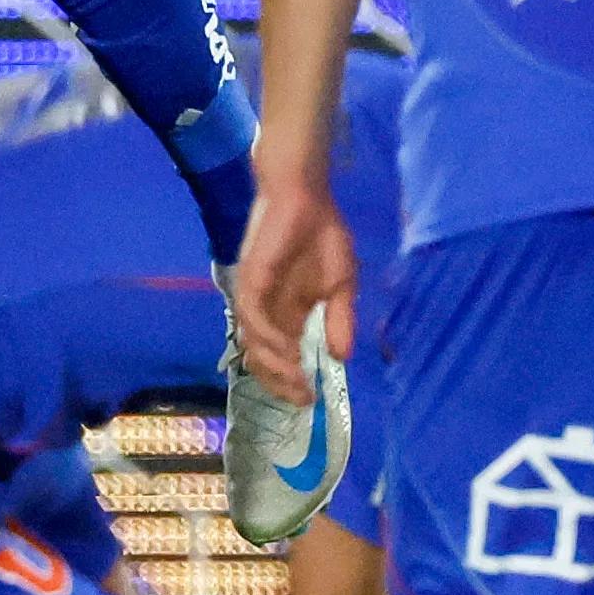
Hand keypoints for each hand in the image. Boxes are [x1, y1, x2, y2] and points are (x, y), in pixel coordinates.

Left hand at [233, 160, 352, 409]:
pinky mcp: (251, 278)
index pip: (281, 357)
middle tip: (301, 398)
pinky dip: (267, 335)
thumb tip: (342, 358)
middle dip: (280, 381)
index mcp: (287, 313)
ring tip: (297, 379)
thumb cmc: (322, 233)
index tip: (310, 399)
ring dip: (273, 364)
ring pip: (254, 341)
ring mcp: (256, 295)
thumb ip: (339, 320)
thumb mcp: (342, 284)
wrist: (306, 195)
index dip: (291, 381)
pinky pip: (252, 314)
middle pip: (262, 357)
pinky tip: (287, 348)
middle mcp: (267, 310)